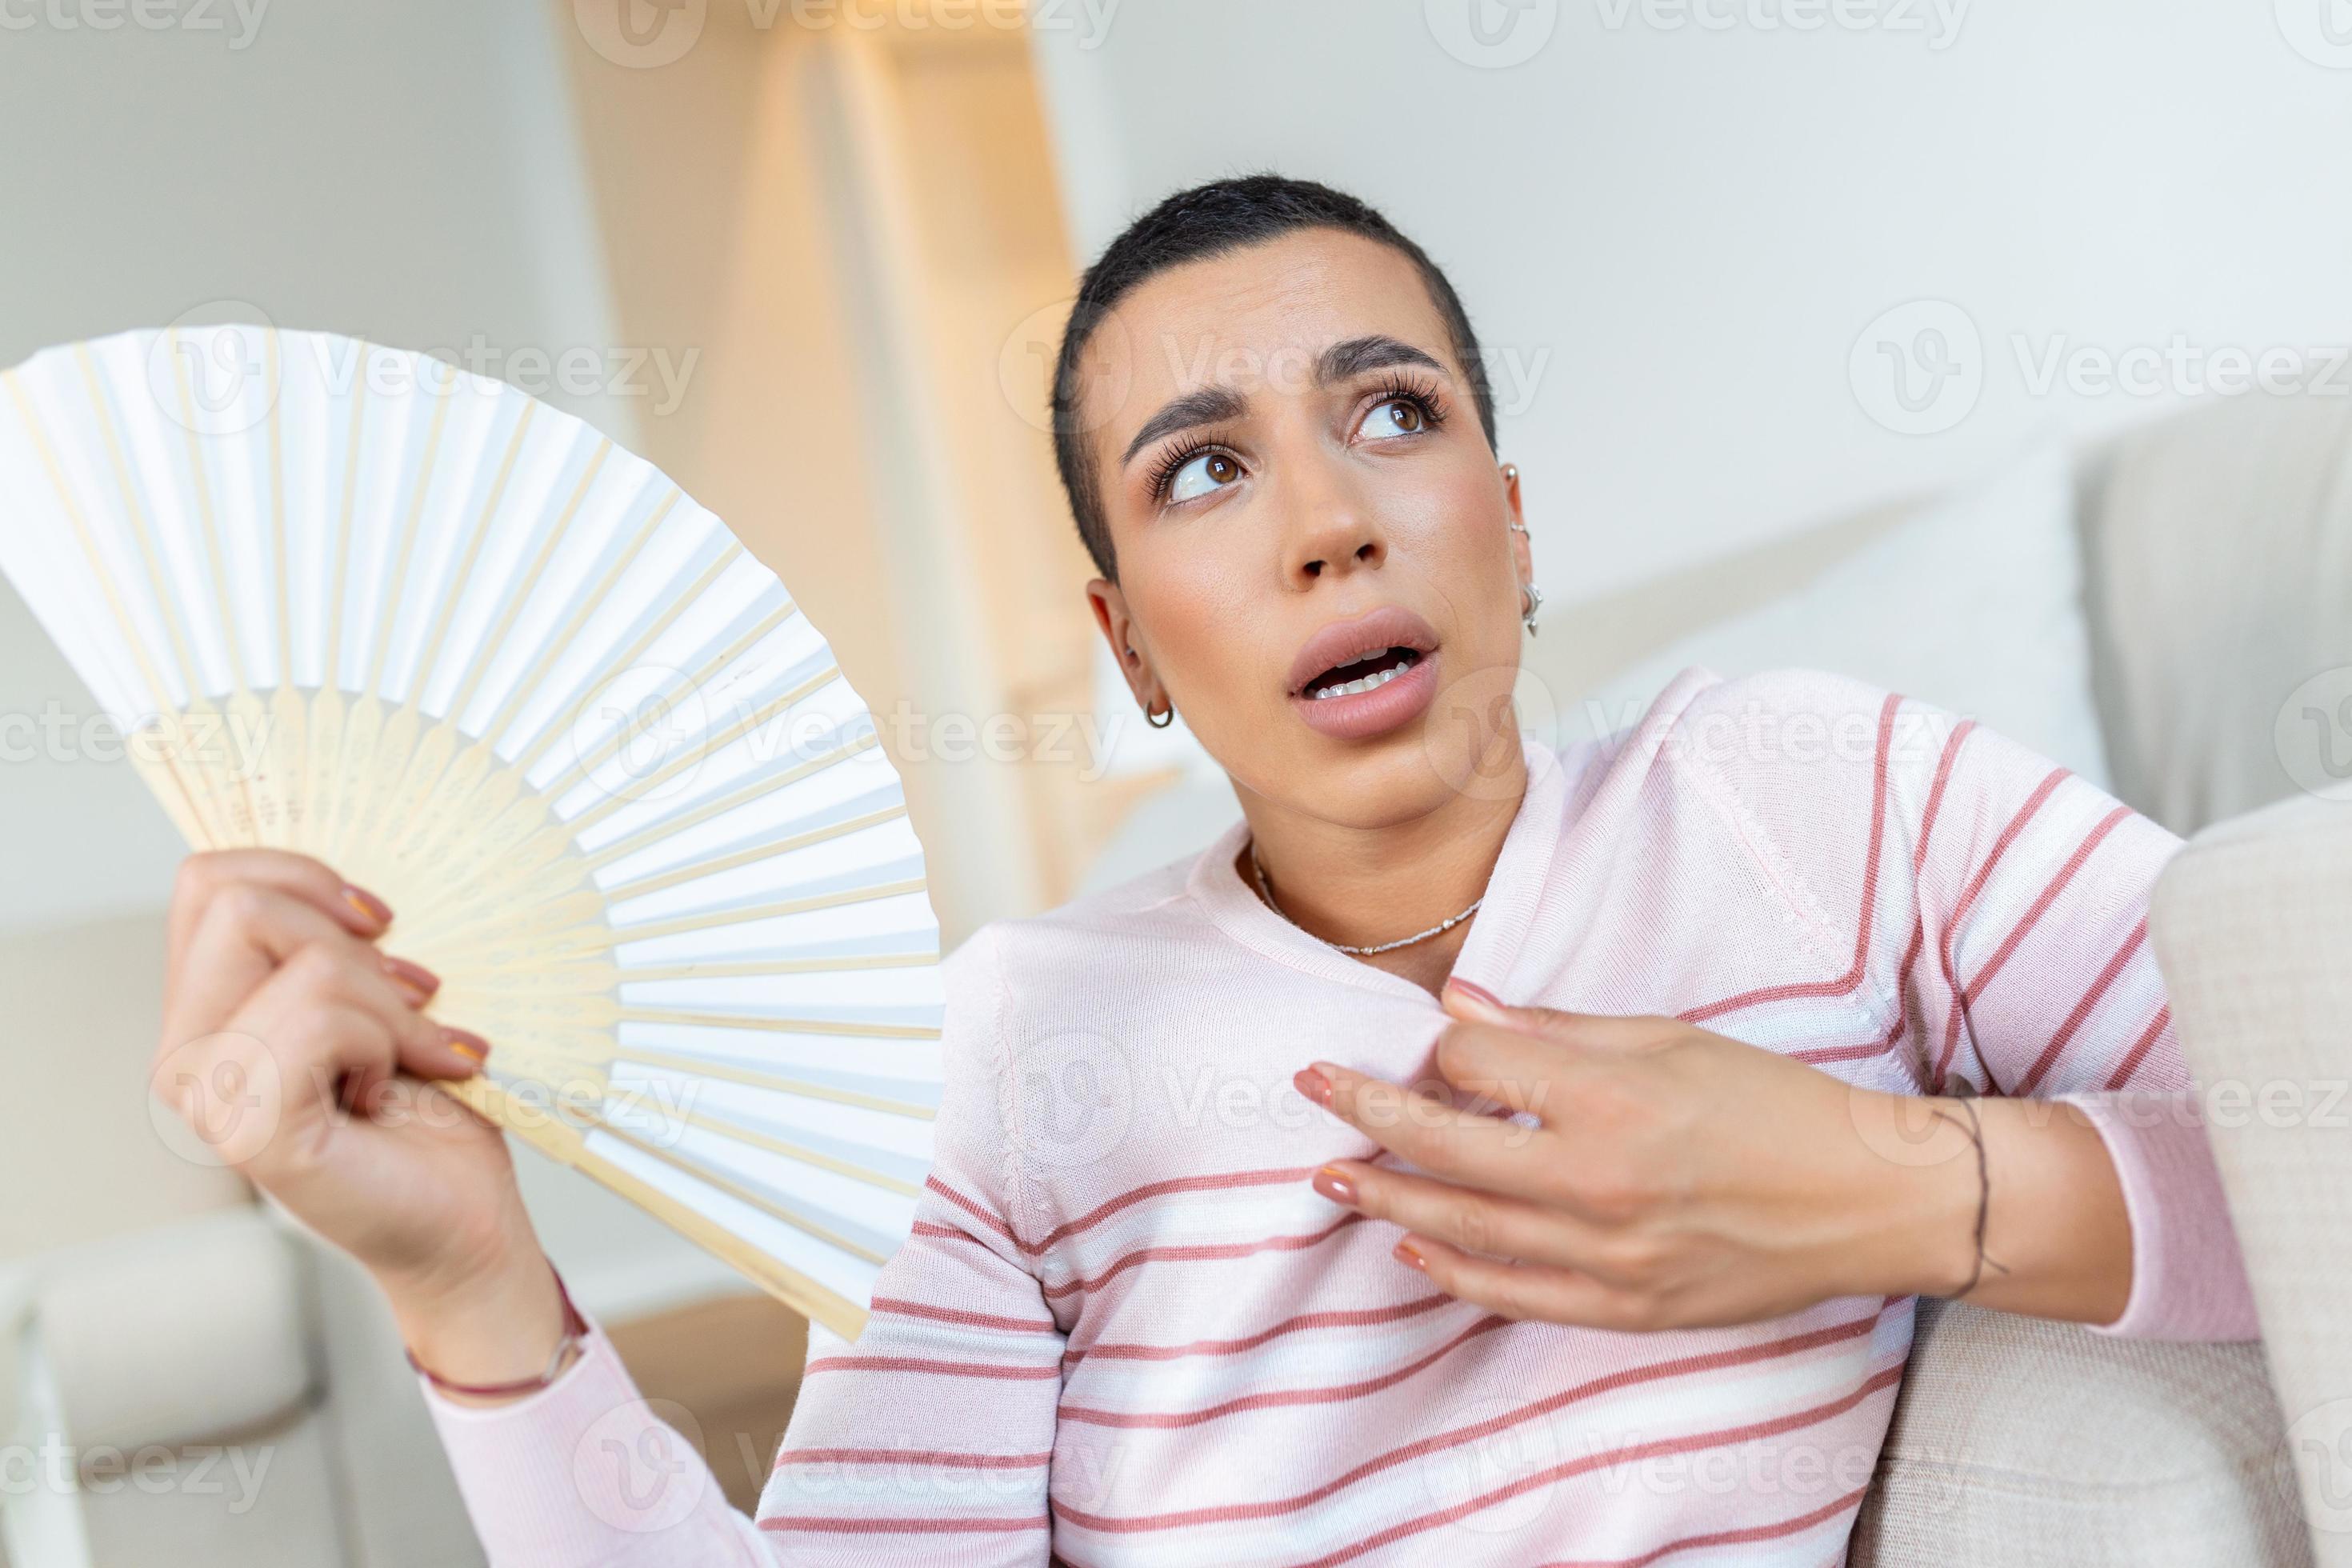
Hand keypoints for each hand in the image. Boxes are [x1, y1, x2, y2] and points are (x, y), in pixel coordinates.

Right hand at [156, 850, 568, 1391]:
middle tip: (407, 1006)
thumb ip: (337, 936)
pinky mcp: (247, 1128)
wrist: (465, 1215)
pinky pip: (324, 1020)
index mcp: (208, 1009)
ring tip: (404, 1060)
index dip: (304, 875)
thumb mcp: (384, 992)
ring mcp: (207, 1094)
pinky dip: (387, 1044)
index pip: (207, 880)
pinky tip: (389, 1092)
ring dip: (389, 1007)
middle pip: (244, 904)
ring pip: (304, 962)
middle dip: (356, 948)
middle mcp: (186, 1051)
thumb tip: (354, 881)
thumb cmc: (430, 1109)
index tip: (379, 923)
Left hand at [1293, 982, 1983, 1331]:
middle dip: (1367, 1114)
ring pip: (1462, 1227)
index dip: (1447, 1051)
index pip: (1479, 1070)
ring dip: (1388, 1197)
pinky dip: (1452, 1270)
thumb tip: (1459, 1009)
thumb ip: (1554, 1032)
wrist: (1863, 1198)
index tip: (1435, 1044)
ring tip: (1332, 1175)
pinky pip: (1512, 1292)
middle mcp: (1597, 1180)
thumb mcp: (1667, 1040)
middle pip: (1446, 1147)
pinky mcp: (1624, 1305)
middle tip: (1312, 1090)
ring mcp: (1607, 1253)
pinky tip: (1411, 1246)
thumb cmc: (1772, 1104)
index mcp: (1610, 1099)